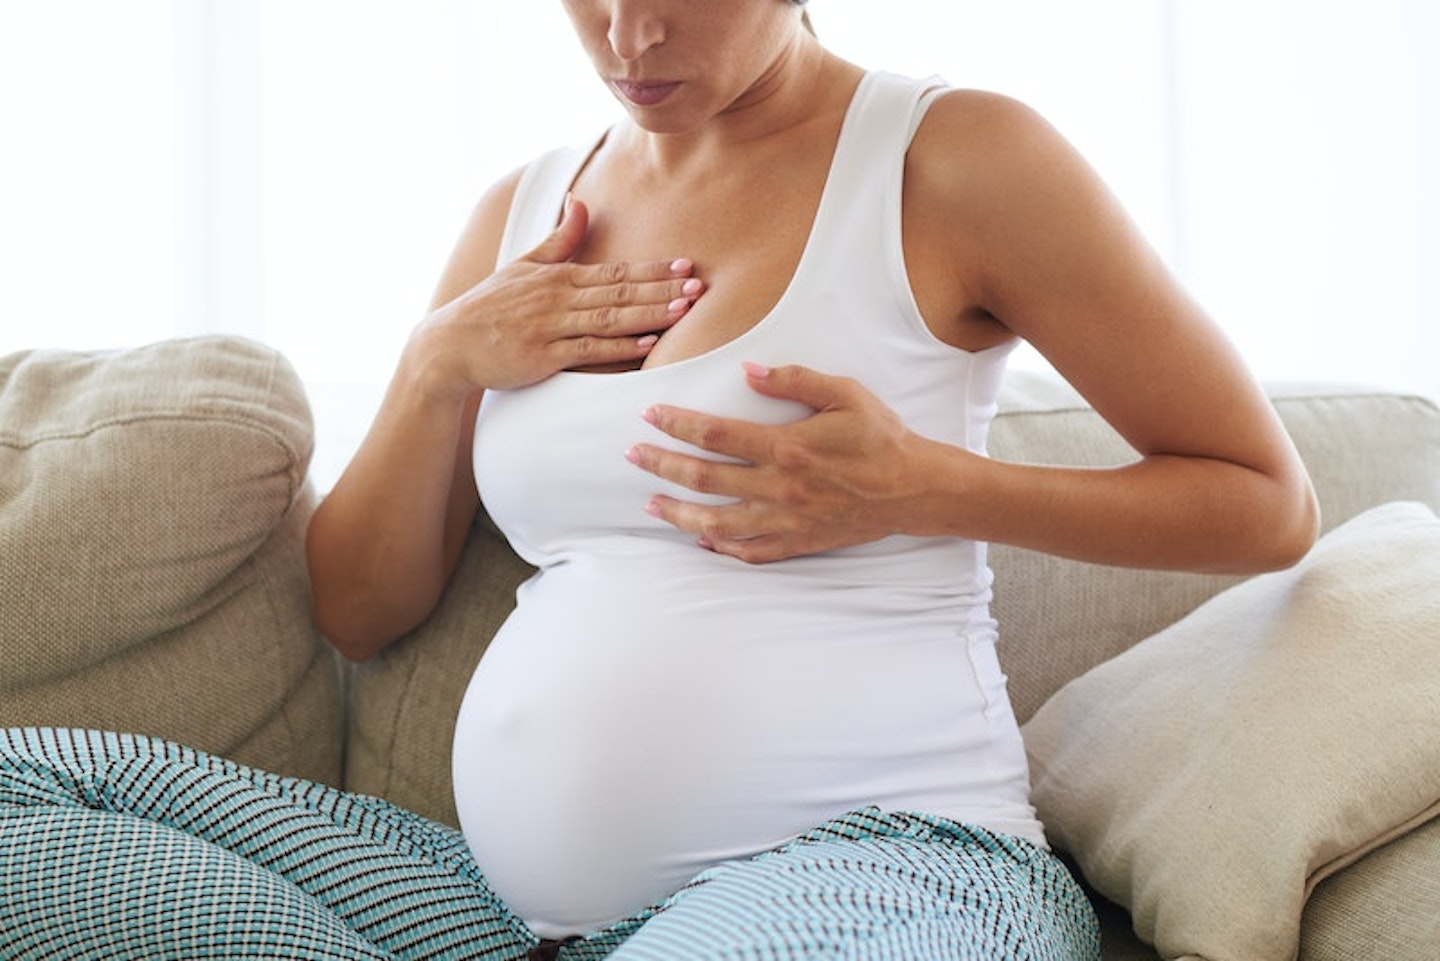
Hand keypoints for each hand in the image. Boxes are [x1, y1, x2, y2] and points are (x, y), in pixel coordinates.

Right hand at [419, 195, 703, 394]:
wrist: (450, 345)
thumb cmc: (490, 307)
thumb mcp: (523, 265)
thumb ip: (559, 240)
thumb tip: (581, 202)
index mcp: (558, 277)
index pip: (614, 271)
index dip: (652, 269)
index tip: (685, 265)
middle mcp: (558, 298)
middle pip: (619, 292)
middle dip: (661, 289)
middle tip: (698, 285)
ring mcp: (551, 327)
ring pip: (610, 319)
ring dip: (649, 314)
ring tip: (683, 310)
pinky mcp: (543, 356)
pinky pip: (588, 350)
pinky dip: (619, 347)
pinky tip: (647, 344)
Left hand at [625, 363, 930, 562]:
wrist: (915, 489)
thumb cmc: (881, 437)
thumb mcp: (844, 394)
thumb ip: (795, 380)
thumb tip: (748, 371)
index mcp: (787, 447)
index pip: (716, 434)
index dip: (678, 423)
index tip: (651, 415)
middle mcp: (780, 488)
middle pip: (705, 479)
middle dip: (663, 465)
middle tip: (633, 455)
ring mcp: (787, 521)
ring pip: (718, 522)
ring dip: (679, 513)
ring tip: (650, 503)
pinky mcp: (798, 543)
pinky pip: (750, 552)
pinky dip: (721, 548)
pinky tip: (699, 540)